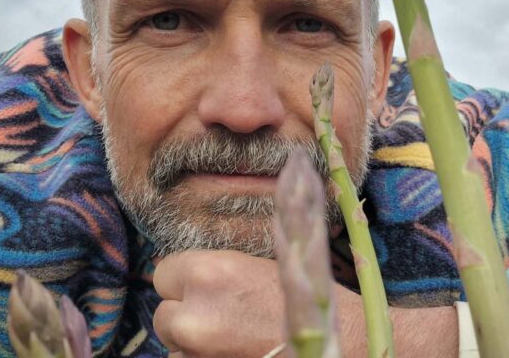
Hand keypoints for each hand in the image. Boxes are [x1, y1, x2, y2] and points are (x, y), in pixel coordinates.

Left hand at [152, 249, 456, 356]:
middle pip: (164, 312)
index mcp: (209, 273)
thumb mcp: (285, 253)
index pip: (164, 272)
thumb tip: (280, 170)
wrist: (345, 348)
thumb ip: (254, 235)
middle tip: (225, 313)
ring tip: (234, 334)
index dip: (189, 279)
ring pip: (175, 344)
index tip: (213, 285)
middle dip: (188, 312)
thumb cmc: (317, 301)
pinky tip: (236, 351)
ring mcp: (196, 354)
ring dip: (195, 342)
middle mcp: (193, 316)